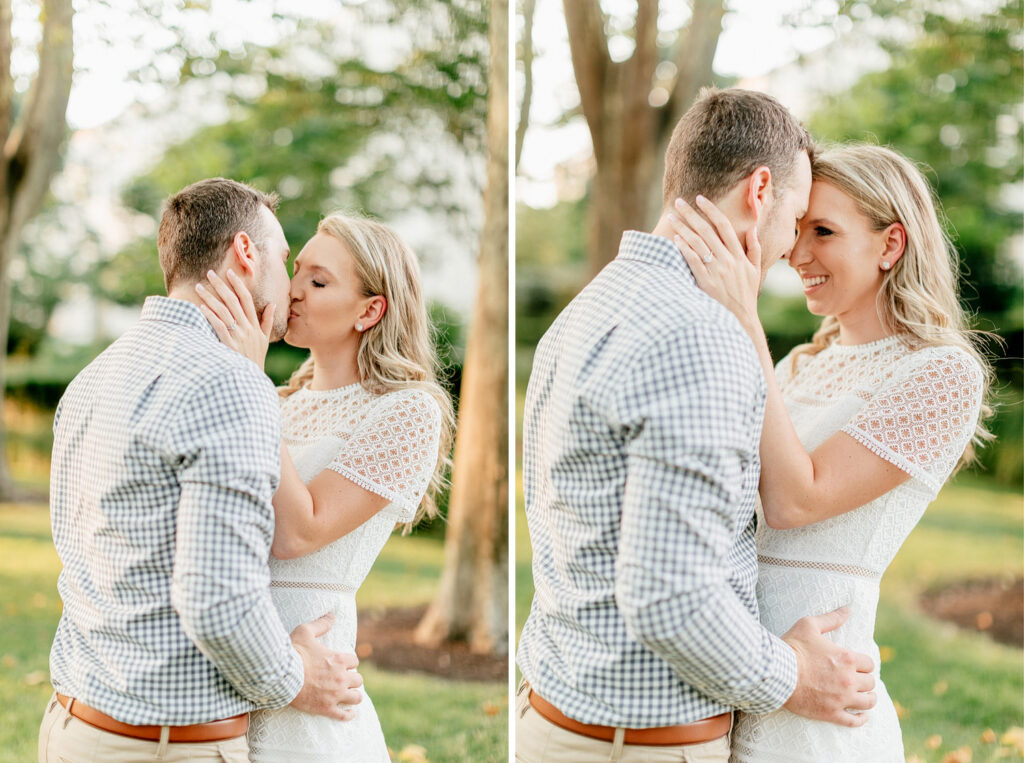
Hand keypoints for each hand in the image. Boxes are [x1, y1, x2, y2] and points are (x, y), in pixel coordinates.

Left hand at [196, 269, 273, 369]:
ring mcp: (238, 336)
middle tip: (210, 273)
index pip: (247, 299)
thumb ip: (267, 321)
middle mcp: (247, 328)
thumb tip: (272, 304)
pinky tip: (201, 307)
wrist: (251, 379)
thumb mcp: (264, 340)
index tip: (229, 273)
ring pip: (223, 311)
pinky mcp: (228, 345)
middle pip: (233, 301)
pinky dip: (210, 316)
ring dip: (210, 298)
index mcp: (255, 325)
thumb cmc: (255, 358)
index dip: (238, 285)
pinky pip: (219, 327)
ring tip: (199, 287)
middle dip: (221, 285)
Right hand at [289, 613, 363, 720]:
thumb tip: (332, 615)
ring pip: (356, 697)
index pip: (354, 661)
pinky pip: (344, 715)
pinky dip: (349, 714)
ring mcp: (335, 694)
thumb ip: (321, 624)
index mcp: (339, 660)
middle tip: (344, 679)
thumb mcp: (305, 632)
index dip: (348, 662)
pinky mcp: (326, 708)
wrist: (280, 676)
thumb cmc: (292, 653)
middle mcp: (341, 677)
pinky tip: (350, 713)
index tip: (342, 664)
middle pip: (358, 679)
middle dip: (352, 678)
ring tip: (350, 695)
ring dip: (354, 695)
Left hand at [667, 196, 761, 332]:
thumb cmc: (746, 294)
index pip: (724, 225)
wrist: (740, 318)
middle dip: (692, 214)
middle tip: (679, 202)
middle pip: (707, 230)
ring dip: (683, 228)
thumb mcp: (755, 270)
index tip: (700, 199)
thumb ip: (754, 248)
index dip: (711, 210)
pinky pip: (693, 261)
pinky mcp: (705, 282)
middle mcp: (727, 260)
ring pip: (698, 243)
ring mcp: (716, 270)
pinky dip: (685, 249)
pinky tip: (675, 239)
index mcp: (738, 254)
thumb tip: (752, 228)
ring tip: (672, 218)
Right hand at [782, 607, 876, 726]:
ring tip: (863, 696)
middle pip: (870, 683)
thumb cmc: (792, 647)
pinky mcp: (832, 713)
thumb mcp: (809, 625)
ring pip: (868, 702)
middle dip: (864, 680)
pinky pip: (854, 720)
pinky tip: (861, 715)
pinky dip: (861, 718)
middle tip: (857, 679)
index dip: (863, 664)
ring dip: (868, 698)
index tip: (856, 665)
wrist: (776, 672)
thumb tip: (847, 609)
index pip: (869, 664)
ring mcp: (841, 699)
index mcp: (847, 658)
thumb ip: (830, 618)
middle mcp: (849, 680)